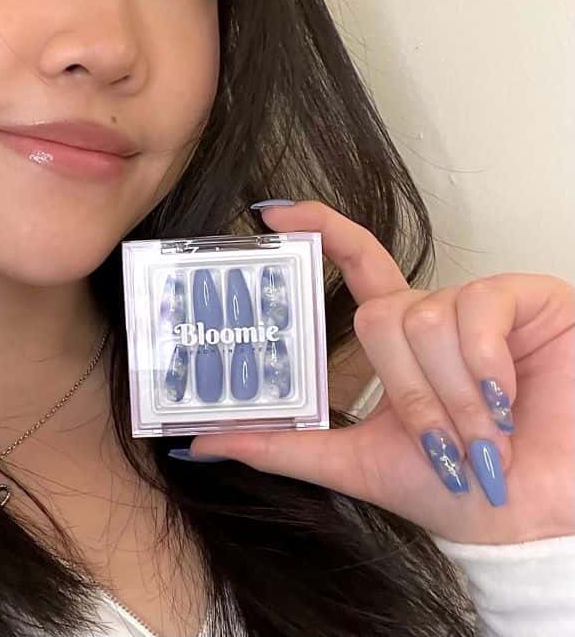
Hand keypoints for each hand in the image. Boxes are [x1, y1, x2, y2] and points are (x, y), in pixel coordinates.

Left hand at [187, 200, 574, 544]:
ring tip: (486, 437)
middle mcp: (435, 312)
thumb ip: (281, 447)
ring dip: (451, 395)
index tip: (271, 213)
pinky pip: (478, 308)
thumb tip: (198, 444)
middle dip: (408, 391)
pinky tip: (507, 397)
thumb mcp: (356, 461)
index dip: (319, 228)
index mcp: (399, 339)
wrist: (535, 520)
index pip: (356, 262)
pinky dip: (484, 364)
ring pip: (425, 318)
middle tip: (440, 443)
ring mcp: (483, 303)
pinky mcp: (529, 300)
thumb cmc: (457, 492)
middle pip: (381, 314)